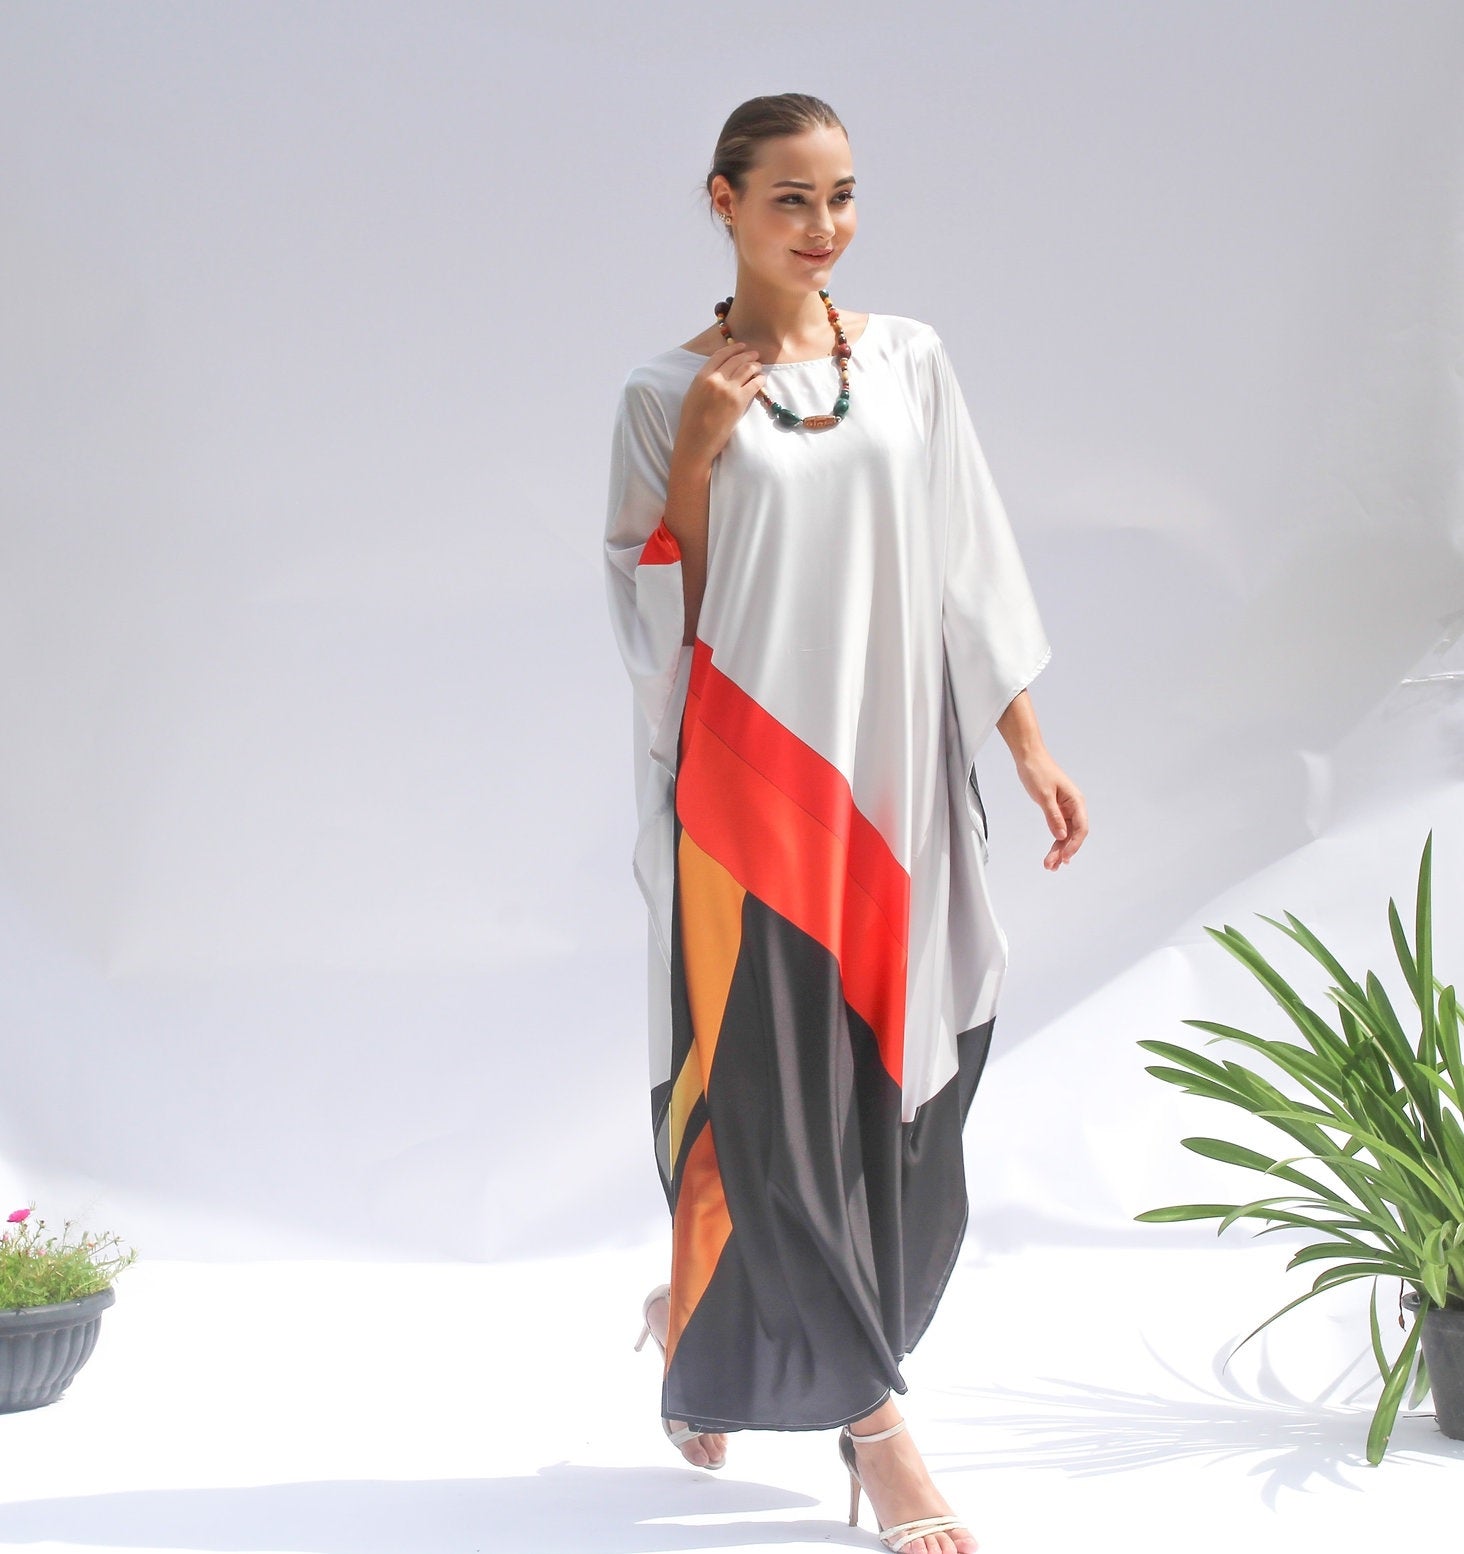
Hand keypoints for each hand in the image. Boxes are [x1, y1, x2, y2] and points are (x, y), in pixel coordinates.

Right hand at [675, 342, 764, 465]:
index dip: (733, 349)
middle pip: (736, 360)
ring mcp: (728, 389)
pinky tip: (761, 380)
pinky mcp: (739, 401)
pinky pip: (754, 384)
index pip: (720, 355)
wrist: (697, 441)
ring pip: (747, 369)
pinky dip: (760, 379)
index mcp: (702, 376)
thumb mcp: (692, 394)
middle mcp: (715, 379)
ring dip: (755, 365)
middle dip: (748, 355)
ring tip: (759, 366)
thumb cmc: (691, 422)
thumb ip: (704, 381)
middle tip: (755, 355)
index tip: (741, 347)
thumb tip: (717, 373)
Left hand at [1012, 746, 1087, 870]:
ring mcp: (1066, 808)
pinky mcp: (1056, 809)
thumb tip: (1061, 836)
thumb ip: (1053, 816)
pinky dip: (1055, 840)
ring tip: (1050, 865)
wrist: (1028, 756)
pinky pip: (1059, 828)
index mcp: (1076, 801)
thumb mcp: (1044, 795)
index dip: (1074, 845)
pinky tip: (1053, 852)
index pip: (1081, 828)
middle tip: (1052, 866)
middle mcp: (1074, 806)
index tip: (1065, 857)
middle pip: (1074, 834)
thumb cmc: (1037, 770)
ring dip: (1059, 849)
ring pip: (1066, 834)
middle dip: (1064, 851)